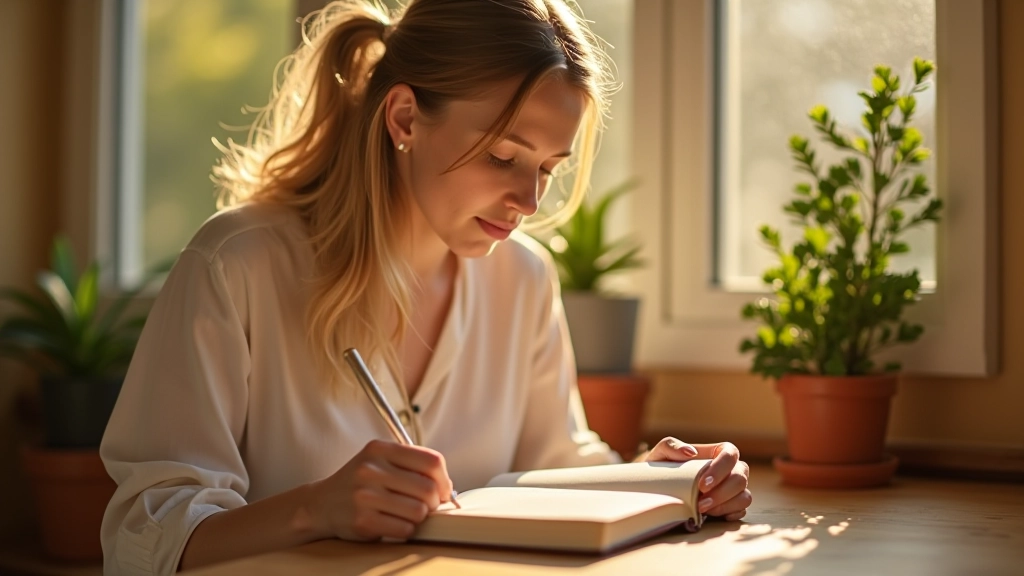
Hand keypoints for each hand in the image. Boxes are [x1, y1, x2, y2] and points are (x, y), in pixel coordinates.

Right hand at [309, 439, 454, 540]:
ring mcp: (365, 495)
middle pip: (428, 488)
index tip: (443, 490)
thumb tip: (447, 488)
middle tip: (426, 506)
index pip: (431, 461)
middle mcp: (371, 469)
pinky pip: (404, 529)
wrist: (321, 504)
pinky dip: (405, 529)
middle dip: (434, 501)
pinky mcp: (362, 521)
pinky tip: (394, 524)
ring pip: (418, 511)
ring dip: (419, 517)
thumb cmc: (361, 482)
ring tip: (407, 514)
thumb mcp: (380, 460)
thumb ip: (412, 465)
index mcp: (380, 448)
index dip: (444, 479)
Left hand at [643, 437, 750, 521]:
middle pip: (740, 478)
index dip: (721, 469)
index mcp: (717, 452)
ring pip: (744, 496)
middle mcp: (730, 469)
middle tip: (700, 503)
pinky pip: (741, 510)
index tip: (702, 485)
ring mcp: (733, 488)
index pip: (730, 454)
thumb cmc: (663, 466)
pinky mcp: (731, 505)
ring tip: (703, 510)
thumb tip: (690, 452)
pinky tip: (713, 515)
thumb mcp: (661, 452)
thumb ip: (671, 446)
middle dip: (722, 492)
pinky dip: (730, 513)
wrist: (658, 486)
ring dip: (725, 505)